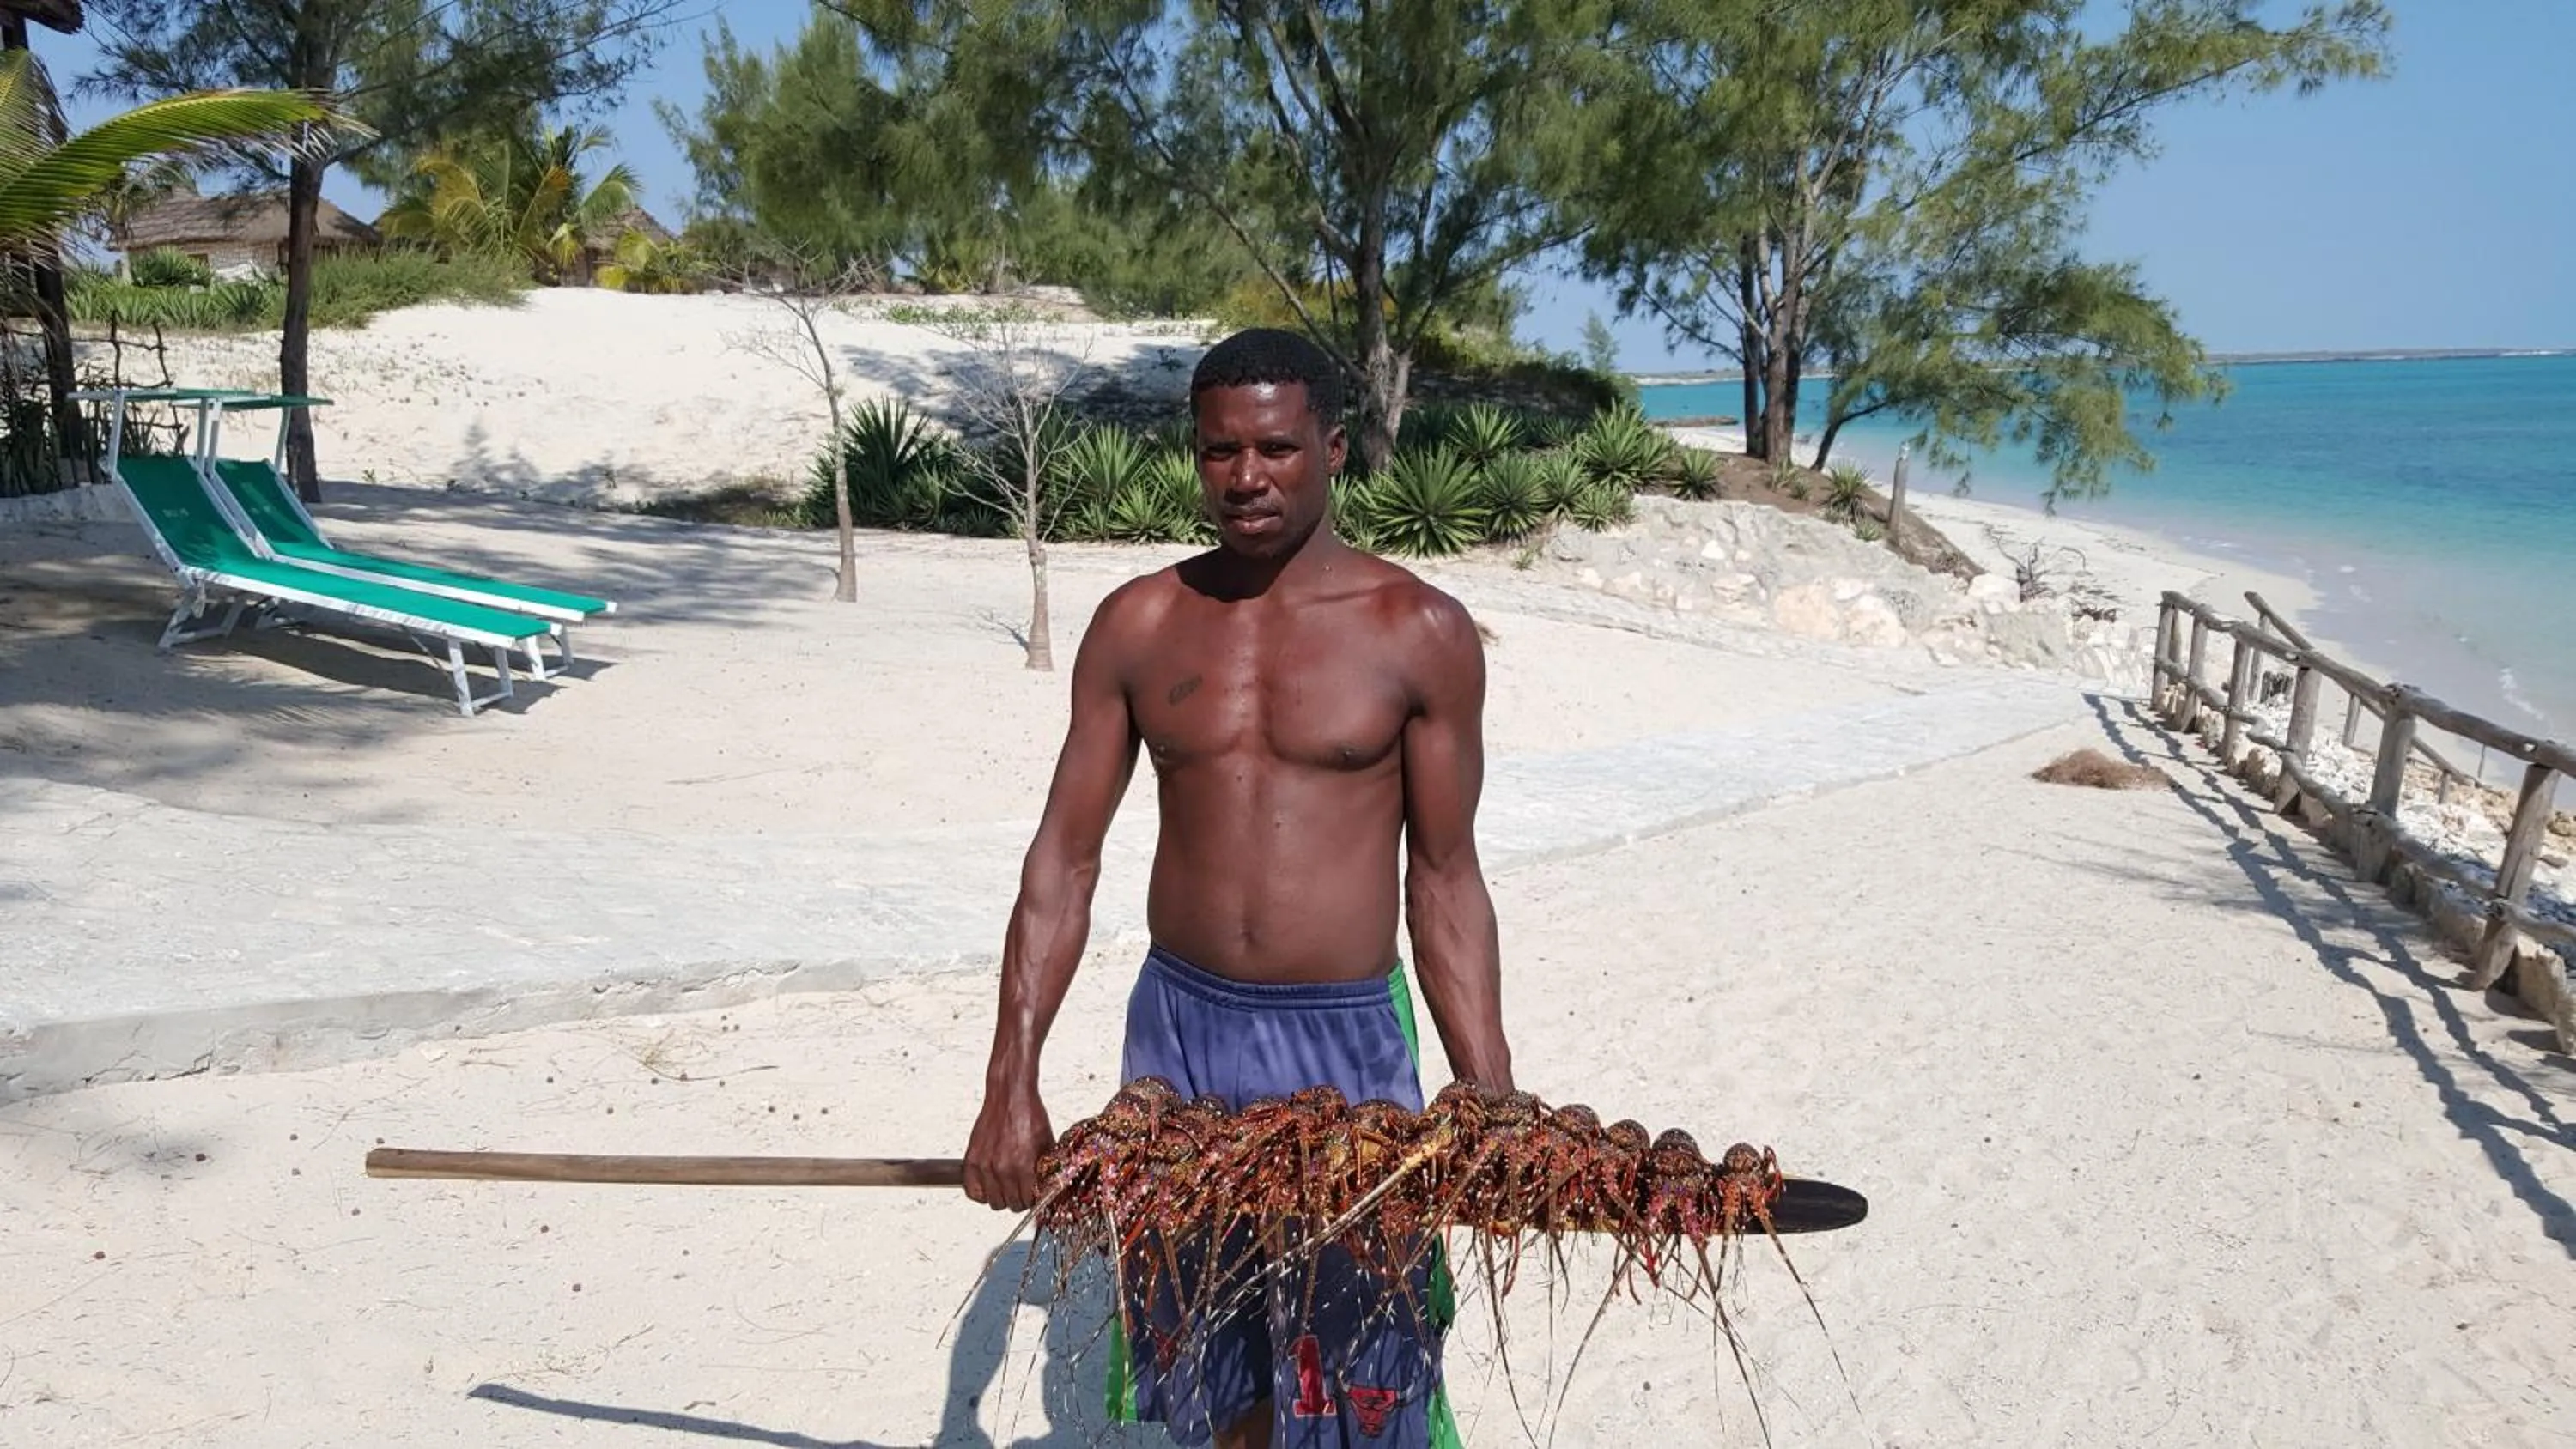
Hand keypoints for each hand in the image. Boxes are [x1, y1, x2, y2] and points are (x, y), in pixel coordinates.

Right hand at [963, 1081, 1052, 1212]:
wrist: (1010, 1095)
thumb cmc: (1029, 1115)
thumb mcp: (1047, 1144)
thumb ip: (1048, 1169)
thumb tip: (1050, 1187)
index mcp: (1024, 1166)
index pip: (1029, 1202)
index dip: (1034, 1199)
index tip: (1034, 1194)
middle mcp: (1003, 1169)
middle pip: (1011, 1205)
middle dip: (1019, 1199)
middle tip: (1022, 1189)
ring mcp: (985, 1166)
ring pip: (993, 1202)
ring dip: (1001, 1197)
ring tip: (1007, 1186)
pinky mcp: (972, 1161)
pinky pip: (972, 1192)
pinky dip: (980, 1193)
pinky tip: (990, 1184)